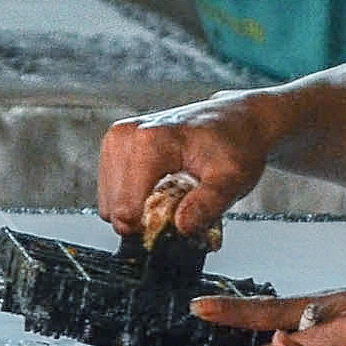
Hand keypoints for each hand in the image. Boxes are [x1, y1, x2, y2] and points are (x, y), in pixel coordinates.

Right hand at [99, 94, 287, 240]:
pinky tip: (161, 186)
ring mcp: (116, 140)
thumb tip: (181, 226)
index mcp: (149, 142)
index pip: (126, 208)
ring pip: (110, 203)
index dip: (151, 226)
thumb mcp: (232, 179)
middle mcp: (125, 137)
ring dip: (140, 209)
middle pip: (115, 209)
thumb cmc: (234, 143)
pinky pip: (113, 192)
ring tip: (172, 192)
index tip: (178, 220)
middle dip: (146, 217)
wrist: (235, 118)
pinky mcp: (114, 147)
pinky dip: (135, 198)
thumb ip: (207, 205)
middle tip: (180, 204)